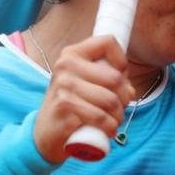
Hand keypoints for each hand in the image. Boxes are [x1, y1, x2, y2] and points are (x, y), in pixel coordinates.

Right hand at [34, 35, 134, 163]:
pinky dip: (110, 127)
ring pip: (111, 100)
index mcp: (72, 54)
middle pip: (115, 77)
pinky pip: (100, 116)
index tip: (121, 78)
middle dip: (125, 98)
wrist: (45, 132)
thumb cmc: (71, 105)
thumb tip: (129, 89)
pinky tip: (108, 130)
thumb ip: (106, 76)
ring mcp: (64, 85)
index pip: (107, 41)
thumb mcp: (84, 82)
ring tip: (114, 121)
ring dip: (119, 115)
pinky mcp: (64, 106)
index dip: (122, 61)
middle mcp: (66, 65)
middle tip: (119, 109)